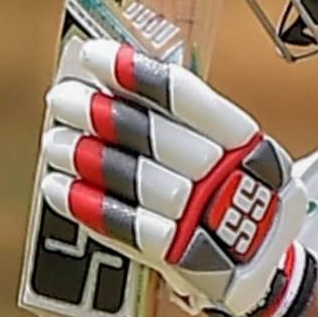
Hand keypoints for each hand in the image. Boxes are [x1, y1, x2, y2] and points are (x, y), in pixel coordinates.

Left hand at [40, 40, 312, 315]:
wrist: (262, 262)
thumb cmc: (237, 189)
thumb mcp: (235, 150)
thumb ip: (190, 120)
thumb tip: (119, 79)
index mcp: (248, 141)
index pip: (186, 96)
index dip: (136, 74)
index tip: (95, 56)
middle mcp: (231, 177)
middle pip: (157, 137)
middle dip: (102, 113)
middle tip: (62, 96)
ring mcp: (207, 218)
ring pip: (139, 181)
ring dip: (89, 157)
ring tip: (55, 139)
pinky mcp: (182, 257)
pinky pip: (129, 228)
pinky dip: (89, 205)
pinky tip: (60, 186)